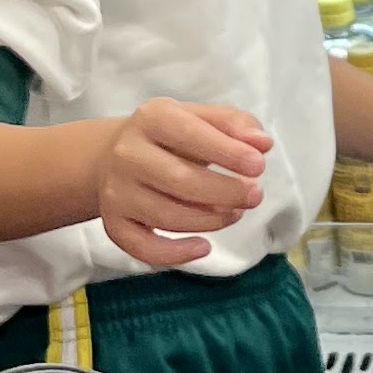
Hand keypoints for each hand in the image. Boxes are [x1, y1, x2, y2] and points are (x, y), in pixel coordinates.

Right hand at [96, 101, 268, 269]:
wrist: (110, 156)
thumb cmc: (167, 138)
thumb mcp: (198, 118)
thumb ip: (233, 124)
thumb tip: (262, 143)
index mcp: (150, 118)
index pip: (189, 134)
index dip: (226, 152)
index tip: (258, 165)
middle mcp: (128, 154)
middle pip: (180, 180)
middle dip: (225, 192)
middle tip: (255, 196)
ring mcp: (116, 192)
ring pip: (168, 216)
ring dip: (211, 220)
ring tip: (235, 213)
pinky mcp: (114, 224)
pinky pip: (144, 247)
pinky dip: (176, 254)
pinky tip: (203, 247)